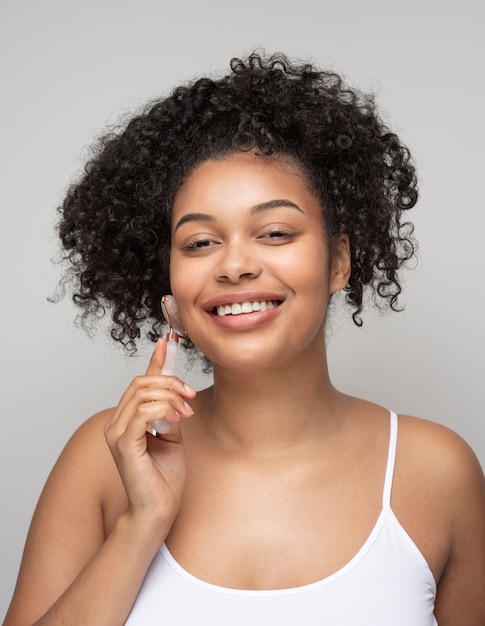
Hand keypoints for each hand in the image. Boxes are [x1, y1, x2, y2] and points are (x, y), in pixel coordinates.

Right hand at [104, 339, 195, 530]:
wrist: (159, 511)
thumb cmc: (165, 478)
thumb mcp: (174, 435)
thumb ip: (170, 412)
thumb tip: (177, 391)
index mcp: (127, 419)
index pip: (139, 382)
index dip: (154, 361)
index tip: (167, 341)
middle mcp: (116, 423)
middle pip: (141, 383)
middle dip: (170, 382)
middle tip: (190, 396)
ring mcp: (116, 434)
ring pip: (142, 394)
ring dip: (171, 397)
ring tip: (187, 414)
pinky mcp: (124, 445)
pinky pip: (143, 413)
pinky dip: (164, 410)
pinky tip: (178, 421)